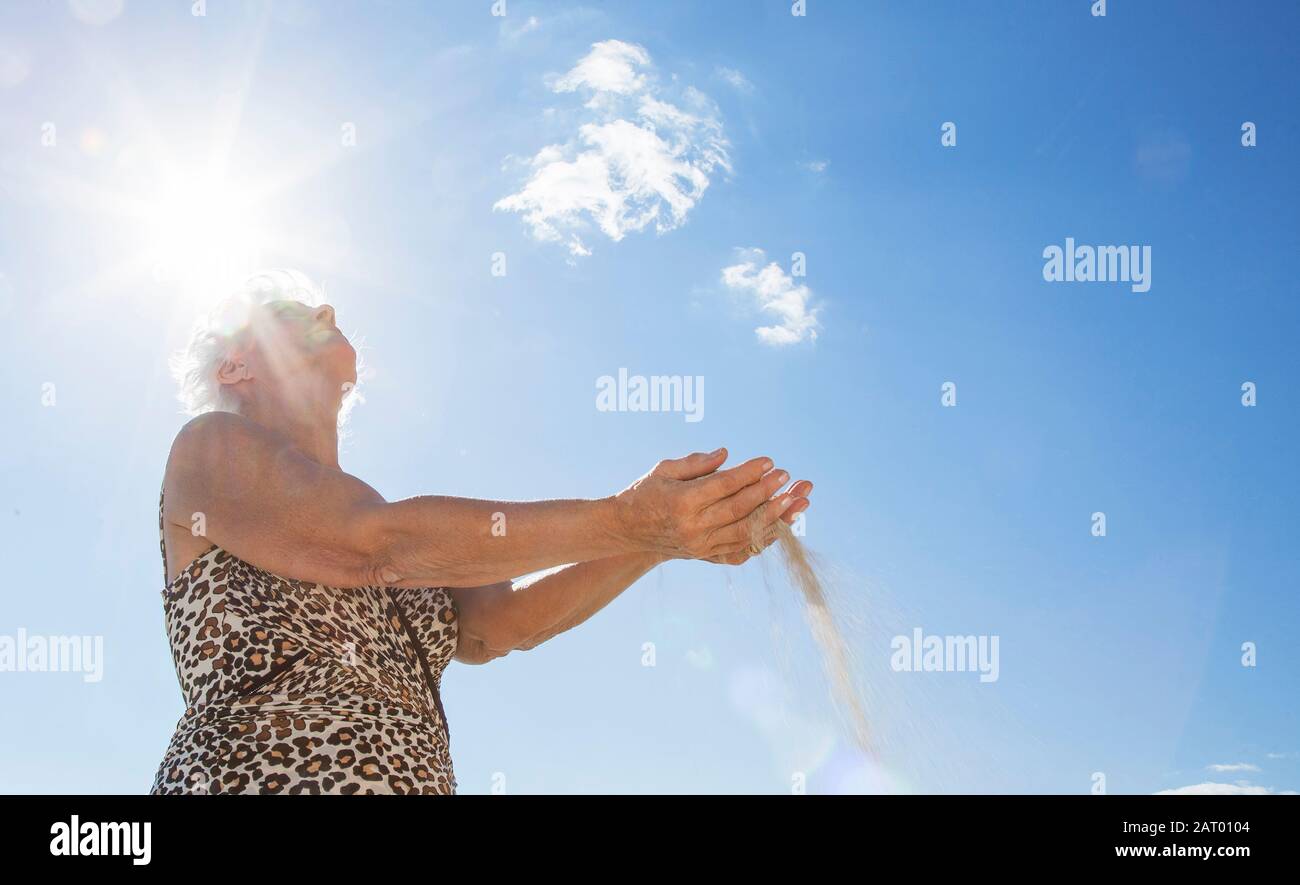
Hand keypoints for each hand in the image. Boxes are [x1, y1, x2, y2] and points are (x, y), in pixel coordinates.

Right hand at [614, 449, 799, 559]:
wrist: (628, 531)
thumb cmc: (646, 492)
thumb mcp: (664, 469)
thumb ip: (696, 462)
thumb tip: (727, 454)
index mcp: (682, 502)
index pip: (723, 486)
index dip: (749, 473)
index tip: (769, 462)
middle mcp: (693, 527)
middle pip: (739, 510)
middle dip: (767, 492)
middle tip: (788, 478)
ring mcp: (701, 546)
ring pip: (746, 533)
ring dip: (775, 517)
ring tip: (797, 501)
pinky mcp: (706, 555)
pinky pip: (742, 550)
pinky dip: (764, 539)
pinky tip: (782, 525)